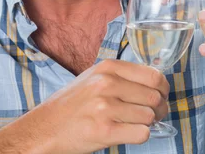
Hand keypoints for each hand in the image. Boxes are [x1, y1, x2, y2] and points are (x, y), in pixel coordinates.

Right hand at [45, 60, 168, 152]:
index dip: (163, 89)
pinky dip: (140, 136)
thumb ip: (122, 76)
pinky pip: (141, 133)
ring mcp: (105, 107)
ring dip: (148, 124)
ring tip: (134, 124)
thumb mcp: (93, 78)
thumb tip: (155, 82)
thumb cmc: (70, 105)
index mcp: (108, 68)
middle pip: (155, 97)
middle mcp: (107, 84)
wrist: (42, 130)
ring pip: (149, 116)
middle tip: (153, 115)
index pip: (153, 76)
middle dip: (160, 109)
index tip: (161, 96)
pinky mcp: (104, 131)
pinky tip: (127, 133)